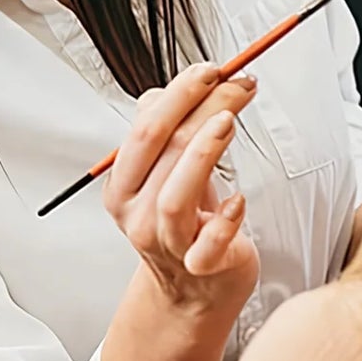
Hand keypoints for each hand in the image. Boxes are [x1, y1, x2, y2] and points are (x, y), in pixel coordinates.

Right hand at [103, 62, 260, 327]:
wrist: (194, 291)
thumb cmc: (188, 223)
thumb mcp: (166, 176)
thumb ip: (165, 135)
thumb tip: (171, 91)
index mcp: (122, 187)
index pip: (144, 130)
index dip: (178, 94)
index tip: (212, 70)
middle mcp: (136, 214)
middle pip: (160, 151)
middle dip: (199, 107)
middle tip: (238, 82)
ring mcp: (164, 243)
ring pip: (175, 196)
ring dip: (202, 153)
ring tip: (230, 121)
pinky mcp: (198, 267)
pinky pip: (207, 244)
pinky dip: (224, 219)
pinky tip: (239, 201)